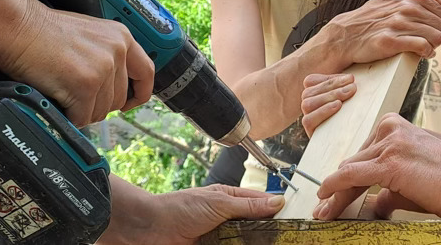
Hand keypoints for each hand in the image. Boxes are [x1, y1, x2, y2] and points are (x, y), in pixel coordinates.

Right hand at [0, 0, 153, 126]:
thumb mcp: (88, 35)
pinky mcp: (85, 85)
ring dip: (81, 111)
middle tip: (75, 97)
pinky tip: (56, 100)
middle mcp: (118, 51)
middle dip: (98, 105)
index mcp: (121, 37)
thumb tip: (111, 86)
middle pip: (119, 99)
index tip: (128, 104)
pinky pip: (82, 117)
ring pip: (101, 111)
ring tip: (62, 94)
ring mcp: (103, 68)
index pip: (147, 73)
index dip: (139, 93)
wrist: (17, 25)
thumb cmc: (43, 31)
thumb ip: (106, 55)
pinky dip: (68, 116)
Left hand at [99, 181, 282, 243]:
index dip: (276, 212)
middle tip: (283, 239)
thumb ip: (248, 205)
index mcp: (230, 200)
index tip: (292, 221)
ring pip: (244, 242)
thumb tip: (277, 201)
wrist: (148, 229)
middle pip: (255, 229)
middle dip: (267, 234)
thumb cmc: (178, 208)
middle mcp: (226, 220)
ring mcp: (219, 238)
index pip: (261, 205)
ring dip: (254, 243)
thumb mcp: (218, 202)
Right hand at [301, 73, 355, 136]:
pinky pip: (308, 119)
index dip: (330, 78)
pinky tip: (338, 106)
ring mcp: (307, 119)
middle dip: (333, 86)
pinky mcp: (310, 132)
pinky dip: (323, 111)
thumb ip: (346, 86)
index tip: (351, 78)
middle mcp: (307, 106)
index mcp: (313, 95)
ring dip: (329, 96)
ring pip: (307, 103)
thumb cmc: (355, 118)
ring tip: (347, 94)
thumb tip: (352, 77)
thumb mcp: (350, 99)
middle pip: (310, 91)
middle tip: (352, 86)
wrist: (355, 144)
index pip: (311, 80)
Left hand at [313, 114, 440, 219]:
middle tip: (323, 207)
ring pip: (350, 170)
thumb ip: (390, 191)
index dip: (346, 178)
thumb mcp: (412, 183)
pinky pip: (351, 175)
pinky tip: (325, 195)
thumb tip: (375, 204)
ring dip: (335, 193)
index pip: (364, 156)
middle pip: (354, 162)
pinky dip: (335, 186)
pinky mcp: (390, 163)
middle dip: (339, 187)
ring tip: (324, 211)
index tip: (331, 195)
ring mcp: (390, 144)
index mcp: (396, 128)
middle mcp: (390, 129)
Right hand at [316, 0, 440, 68]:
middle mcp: (406, 7)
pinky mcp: (391, 41)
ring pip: (436, 37)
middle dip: (439, 36)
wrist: (347, 34)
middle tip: (428, 40)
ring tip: (425, 47)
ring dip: (434, 46)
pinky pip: (423, 47)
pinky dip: (426, 53)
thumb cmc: (374, 15)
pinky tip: (422, 54)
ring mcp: (398, 24)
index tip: (433, 29)